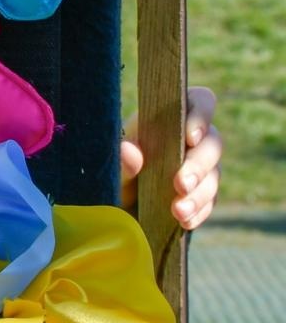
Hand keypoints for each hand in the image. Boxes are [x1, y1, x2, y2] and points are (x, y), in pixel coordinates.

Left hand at [121, 86, 221, 230]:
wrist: (108, 208)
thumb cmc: (108, 176)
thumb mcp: (108, 170)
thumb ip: (119, 162)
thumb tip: (130, 150)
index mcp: (166, 120)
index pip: (199, 101)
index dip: (201, 114)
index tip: (190, 137)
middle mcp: (187, 141)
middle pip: (212, 143)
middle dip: (199, 165)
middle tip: (180, 184)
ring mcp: (198, 168)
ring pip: (214, 175)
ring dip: (199, 193)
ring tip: (178, 210)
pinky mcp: (200, 195)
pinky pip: (209, 201)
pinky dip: (199, 211)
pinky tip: (184, 220)